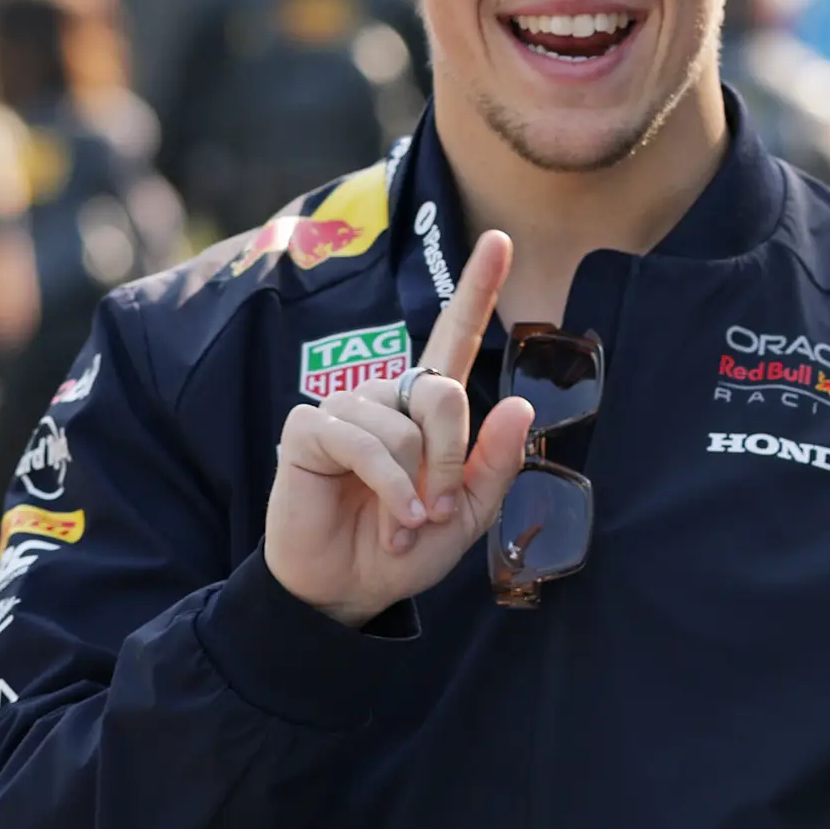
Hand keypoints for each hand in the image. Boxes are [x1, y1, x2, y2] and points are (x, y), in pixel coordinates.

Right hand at [263, 229, 534, 628]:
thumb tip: (520, 406)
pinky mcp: (309, 429)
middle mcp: (388, 396)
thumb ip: (495, 464)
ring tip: (405, 522)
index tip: (500, 239)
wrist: (349, 589)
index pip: (454, 336)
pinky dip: (389, 486)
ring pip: (405, 426)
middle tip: (437, 509)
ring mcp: (346, 408)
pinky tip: (390, 518)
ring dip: (417, 485)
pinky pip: (363, 441)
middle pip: (443, 394)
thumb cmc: (406, 547)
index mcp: (428, 408)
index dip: (477, 288)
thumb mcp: (467, 514)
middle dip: (452, 460)